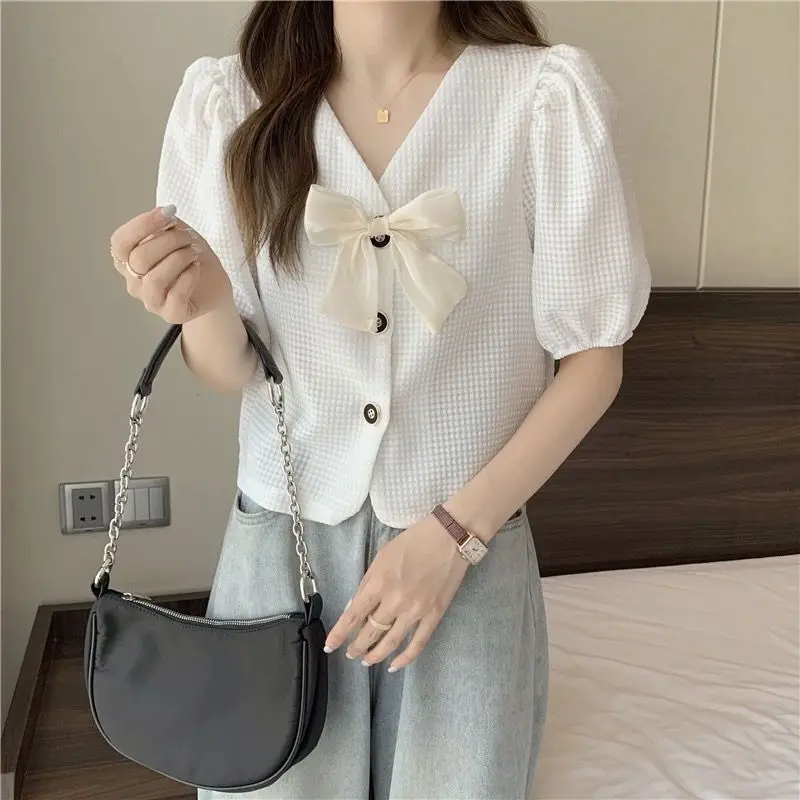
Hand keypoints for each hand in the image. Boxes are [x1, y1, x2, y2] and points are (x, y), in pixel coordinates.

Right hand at [110, 205, 232, 323]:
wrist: (213, 287)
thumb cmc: (190, 259)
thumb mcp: (179, 235)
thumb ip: (166, 226)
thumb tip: (164, 214)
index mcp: (128, 260)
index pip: (120, 242)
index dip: (142, 225)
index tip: (168, 212)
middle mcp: (134, 282)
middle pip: (139, 258)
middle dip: (168, 241)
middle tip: (189, 237)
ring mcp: (151, 301)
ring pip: (154, 279)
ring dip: (178, 259)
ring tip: (193, 253)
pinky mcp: (172, 314)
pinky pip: (175, 297)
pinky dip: (188, 278)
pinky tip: (196, 268)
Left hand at [325, 516, 469, 671]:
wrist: (449, 538)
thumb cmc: (413, 541)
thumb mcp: (382, 556)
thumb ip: (367, 582)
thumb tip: (355, 607)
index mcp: (379, 583)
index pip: (353, 616)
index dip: (339, 634)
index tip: (330, 646)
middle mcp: (395, 600)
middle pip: (370, 632)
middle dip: (357, 647)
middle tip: (350, 653)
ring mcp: (416, 610)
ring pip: (391, 642)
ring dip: (375, 655)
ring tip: (367, 661)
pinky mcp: (434, 615)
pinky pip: (418, 643)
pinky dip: (405, 658)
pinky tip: (394, 665)